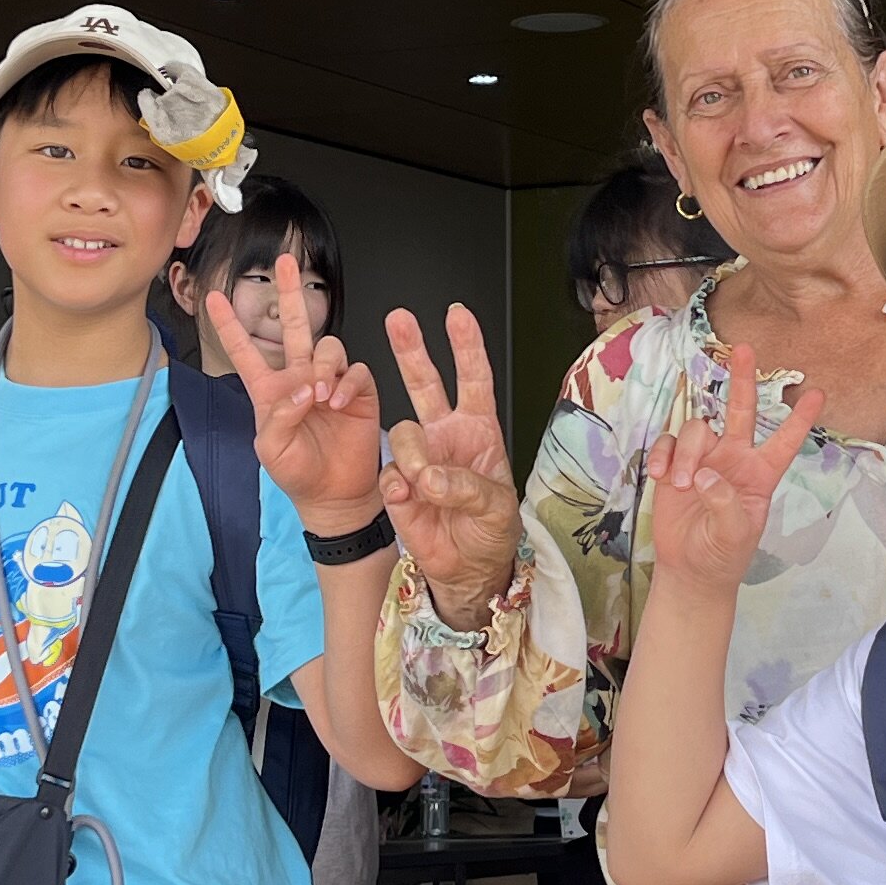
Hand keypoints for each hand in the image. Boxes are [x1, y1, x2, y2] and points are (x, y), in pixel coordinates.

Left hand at [206, 249, 386, 532]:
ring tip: (320, 393)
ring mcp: (330, 382)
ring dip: (322, 364)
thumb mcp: (271, 450)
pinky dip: (346, 382)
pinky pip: (354, 370)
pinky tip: (337, 401)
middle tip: (287, 262)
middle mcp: (299, 378)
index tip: (213, 297)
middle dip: (290, 292)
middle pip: (294, 326)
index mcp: (270, 390)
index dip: (230, 324)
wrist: (333, 493)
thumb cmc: (298, 472)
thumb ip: (278, 417)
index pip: (246, 350)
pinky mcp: (358, 391)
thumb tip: (301, 388)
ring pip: (327, 347)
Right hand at [382, 303, 521, 623]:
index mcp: (479, 430)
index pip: (474, 379)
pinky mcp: (398, 484)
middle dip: (412, 349)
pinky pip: (389, 473)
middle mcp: (446, 435)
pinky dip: (399, 486)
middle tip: (399, 320)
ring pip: (403, 432)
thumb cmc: (491, 530)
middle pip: (425, 382)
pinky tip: (410, 498)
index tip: (458, 316)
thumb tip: (428, 476)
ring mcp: (419, 457)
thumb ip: (465, 487)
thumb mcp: (496, 507)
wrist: (468, 568)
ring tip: (425, 483)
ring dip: (414, 456)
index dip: (467, 346)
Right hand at [642, 348, 823, 597]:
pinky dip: (663, 456)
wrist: (690, 570)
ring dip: (687, 454)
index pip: (784, 441)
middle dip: (743, 379)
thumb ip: (726, 503)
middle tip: (744, 349)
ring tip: (682, 486)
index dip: (800, 419)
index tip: (818, 394)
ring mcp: (704, 460)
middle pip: (741, 410)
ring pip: (697, 430)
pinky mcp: (675, 466)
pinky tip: (660, 476)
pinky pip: (668, 444)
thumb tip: (707, 476)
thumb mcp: (735, 534)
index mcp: (760, 474)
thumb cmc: (722, 554)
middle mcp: (734, 459)